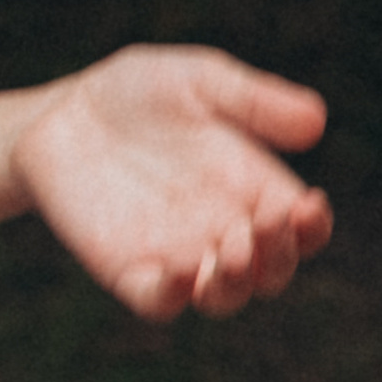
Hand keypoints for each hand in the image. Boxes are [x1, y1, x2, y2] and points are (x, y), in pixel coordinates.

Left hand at [13, 47, 330, 321]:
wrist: (64, 113)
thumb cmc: (140, 92)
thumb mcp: (198, 80)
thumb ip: (252, 100)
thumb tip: (317, 120)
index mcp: (252, 188)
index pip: (300, 225)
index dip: (312, 226)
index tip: (309, 207)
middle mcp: (223, 230)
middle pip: (270, 270)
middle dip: (277, 257)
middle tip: (265, 227)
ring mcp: (178, 256)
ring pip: (222, 295)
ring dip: (234, 284)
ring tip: (231, 253)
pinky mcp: (130, 270)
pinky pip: (159, 301)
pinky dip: (173, 295)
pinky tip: (179, 271)